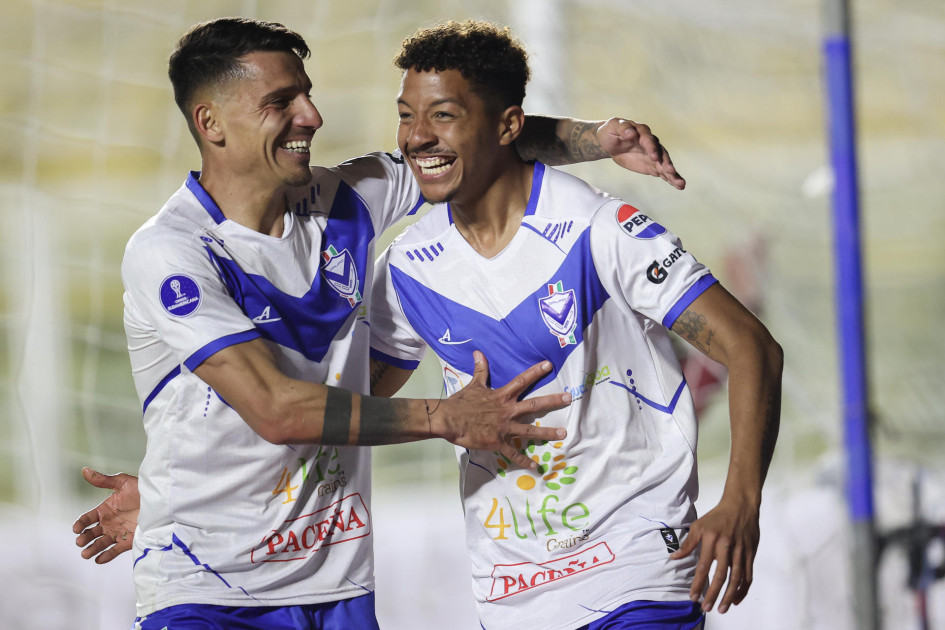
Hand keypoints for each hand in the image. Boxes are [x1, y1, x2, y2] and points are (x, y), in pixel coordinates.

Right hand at [73, 467, 139, 563]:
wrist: (162, 500)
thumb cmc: (142, 489)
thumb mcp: (122, 483)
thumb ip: (103, 480)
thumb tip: (84, 470)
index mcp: (105, 510)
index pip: (87, 519)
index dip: (80, 524)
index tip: (76, 528)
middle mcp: (109, 523)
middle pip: (92, 533)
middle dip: (84, 538)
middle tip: (80, 541)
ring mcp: (118, 533)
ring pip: (101, 543)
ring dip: (92, 549)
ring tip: (86, 554)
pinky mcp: (129, 541)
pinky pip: (115, 550)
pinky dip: (107, 556)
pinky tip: (99, 559)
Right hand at [441, 351, 568, 468]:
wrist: (450, 419)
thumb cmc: (461, 402)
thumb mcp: (473, 385)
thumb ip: (480, 370)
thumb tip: (478, 352)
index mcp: (501, 396)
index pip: (522, 381)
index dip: (535, 372)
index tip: (549, 365)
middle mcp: (507, 411)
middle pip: (534, 405)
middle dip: (553, 401)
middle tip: (569, 398)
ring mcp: (504, 427)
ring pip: (530, 431)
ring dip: (547, 432)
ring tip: (563, 433)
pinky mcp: (498, 442)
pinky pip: (513, 453)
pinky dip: (524, 461)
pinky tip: (535, 467)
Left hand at [596, 118, 685, 189]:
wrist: (611, 142)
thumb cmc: (612, 131)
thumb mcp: (613, 126)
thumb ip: (623, 129)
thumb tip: (631, 133)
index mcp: (642, 132)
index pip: (648, 139)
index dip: (651, 147)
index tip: (654, 156)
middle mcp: (651, 143)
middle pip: (661, 152)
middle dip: (665, 162)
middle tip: (670, 171)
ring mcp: (653, 154)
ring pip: (664, 164)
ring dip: (672, 173)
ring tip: (680, 183)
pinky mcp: (652, 165)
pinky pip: (663, 172)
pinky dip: (670, 178)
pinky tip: (679, 186)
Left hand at [670, 494, 759, 613]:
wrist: (741, 505)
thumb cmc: (717, 516)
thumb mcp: (699, 525)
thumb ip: (688, 543)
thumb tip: (674, 557)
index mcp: (711, 539)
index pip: (703, 566)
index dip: (698, 583)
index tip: (693, 597)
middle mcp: (727, 546)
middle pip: (720, 575)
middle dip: (713, 594)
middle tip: (706, 608)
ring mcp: (740, 551)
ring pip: (736, 578)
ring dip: (729, 596)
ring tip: (722, 609)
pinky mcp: (750, 554)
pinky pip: (748, 575)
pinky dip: (743, 589)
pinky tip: (736, 599)